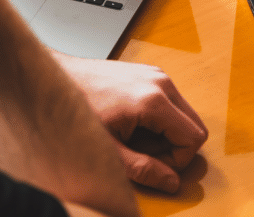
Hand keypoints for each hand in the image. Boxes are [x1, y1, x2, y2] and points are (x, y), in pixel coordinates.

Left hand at [55, 54, 207, 192]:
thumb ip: (142, 169)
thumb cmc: (79, 110)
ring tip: (134, 137)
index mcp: (154, 101)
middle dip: (175, 147)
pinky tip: (132, 123)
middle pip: (195, 125)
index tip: (152, 164)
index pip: (193, 139)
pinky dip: (160, 118)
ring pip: (184, 114)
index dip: (177, 160)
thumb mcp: (109, 150)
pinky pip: (171, 102)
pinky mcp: (150, 72)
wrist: (59, 80)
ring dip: (166, 133)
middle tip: (143, 153)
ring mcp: (157, 74)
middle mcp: (161, 82)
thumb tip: (171, 182)